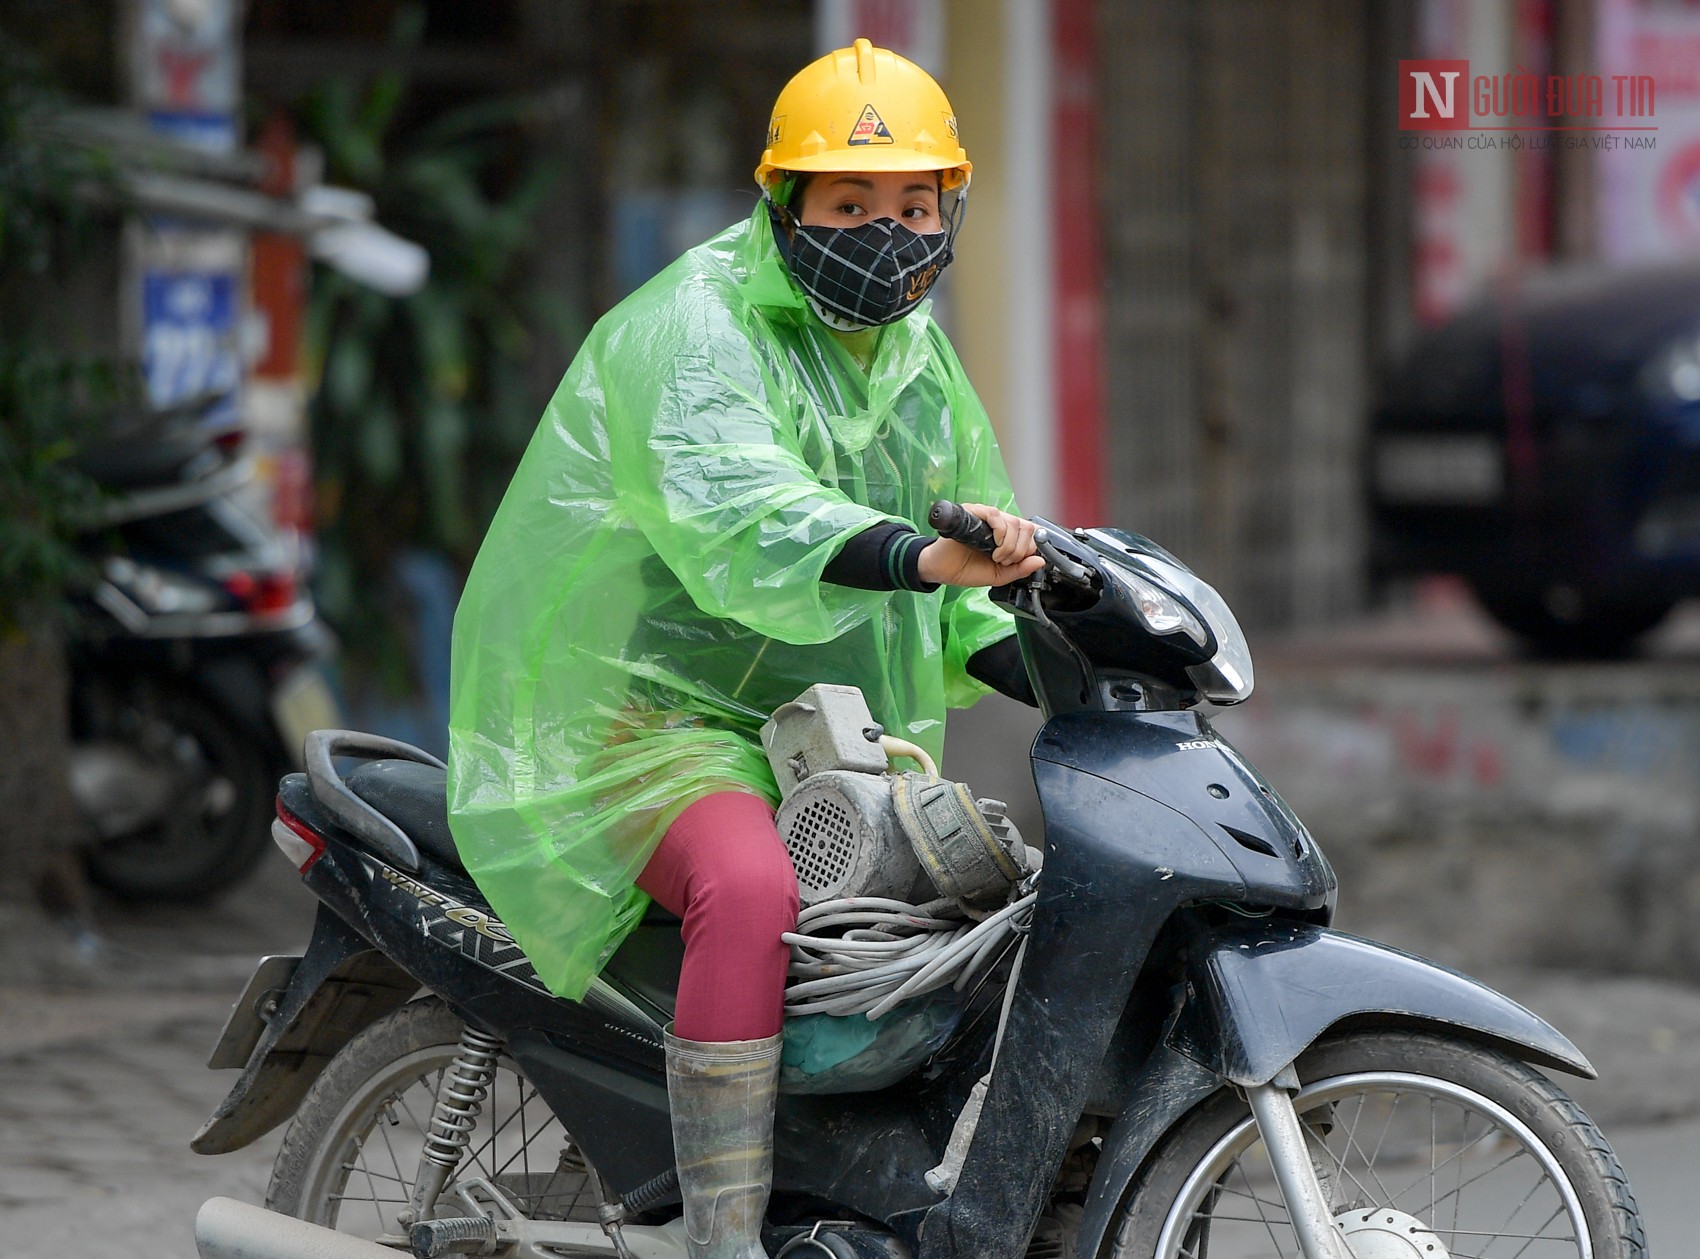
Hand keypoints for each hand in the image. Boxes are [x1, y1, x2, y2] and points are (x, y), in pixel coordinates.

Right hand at [917, 503, 1045, 587]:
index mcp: (1006, 535)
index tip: (1017, 562)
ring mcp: (986, 517)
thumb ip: (1020, 569)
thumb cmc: (966, 569)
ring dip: (1009, 545)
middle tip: (1005, 561)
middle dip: (1020, 550)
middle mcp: (998, 523)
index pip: (1031, 533)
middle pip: (1026, 527)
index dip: (1029, 550)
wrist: (942, 571)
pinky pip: (994, 514)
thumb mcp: (1000, 575)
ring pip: (1013, 522)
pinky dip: (1000, 532)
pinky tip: (993, 546)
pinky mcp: (973, 512)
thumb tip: (1040, 561)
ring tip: (996, 557)